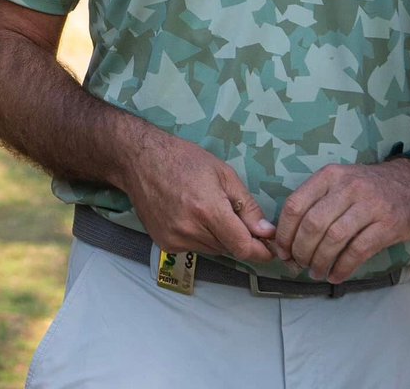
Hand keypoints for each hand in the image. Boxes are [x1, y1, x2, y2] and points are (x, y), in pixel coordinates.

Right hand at [118, 129, 275, 263]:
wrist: (139, 159)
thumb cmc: (183, 159)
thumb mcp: (222, 173)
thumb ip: (247, 206)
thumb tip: (267, 233)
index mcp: (207, 210)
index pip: (243, 247)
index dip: (261, 251)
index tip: (270, 248)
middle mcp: (190, 230)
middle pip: (229, 248)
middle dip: (238, 236)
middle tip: (231, 213)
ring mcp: (174, 239)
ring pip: (212, 249)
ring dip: (218, 237)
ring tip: (206, 210)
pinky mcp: (164, 244)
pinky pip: (194, 248)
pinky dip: (199, 237)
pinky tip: (189, 215)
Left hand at [273, 161, 409, 283]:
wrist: (407, 186)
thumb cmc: (363, 188)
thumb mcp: (337, 182)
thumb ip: (314, 202)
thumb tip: (286, 236)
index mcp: (329, 176)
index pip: (296, 204)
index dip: (285, 232)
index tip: (282, 250)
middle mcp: (347, 187)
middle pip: (313, 224)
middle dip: (301, 250)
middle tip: (298, 264)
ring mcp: (369, 205)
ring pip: (334, 238)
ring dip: (320, 261)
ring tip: (316, 272)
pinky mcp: (387, 225)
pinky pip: (358, 251)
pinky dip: (343, 267)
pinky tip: (335, 275)